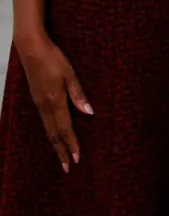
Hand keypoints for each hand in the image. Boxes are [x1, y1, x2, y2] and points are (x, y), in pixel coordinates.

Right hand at [16, 36, 92, 172]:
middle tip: (67, 167)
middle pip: (53, 134)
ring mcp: (38, 103)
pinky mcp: (36, 99)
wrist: (31, 49)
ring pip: (47, 129)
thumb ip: (78, 95)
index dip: (71, 144)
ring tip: (61, 155)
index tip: (76, 158)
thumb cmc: (53, 59)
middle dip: (61, 151)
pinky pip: (44, 121)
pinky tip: (53, 135)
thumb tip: (89, 112)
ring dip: (55, 144)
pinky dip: (50, 132)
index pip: (64, 129)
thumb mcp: (70, 75)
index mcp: (55, 102)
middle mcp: (44, 106)